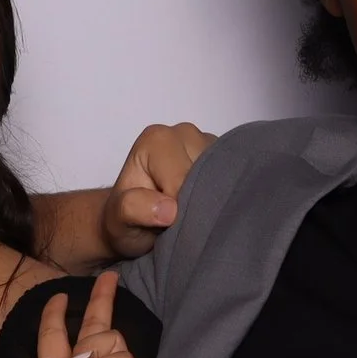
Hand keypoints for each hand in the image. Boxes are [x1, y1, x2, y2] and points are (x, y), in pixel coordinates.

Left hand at [99, 122, 216, 259]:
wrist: (134, 220)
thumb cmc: (126, 217)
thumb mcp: (119, 220)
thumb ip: (133, 209)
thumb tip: (168, 210)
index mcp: (156, 140)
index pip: (181, 180)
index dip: (177, 210)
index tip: (165, 223)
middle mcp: (184, 134)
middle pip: (207, 176)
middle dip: (197, 205)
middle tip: (181, 223)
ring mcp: (209, 144)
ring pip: (226, 178)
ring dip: (213, 203)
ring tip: (191, 215)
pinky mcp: (226, 158)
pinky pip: (237, 180)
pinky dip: (225, 199)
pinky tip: (209, 209)